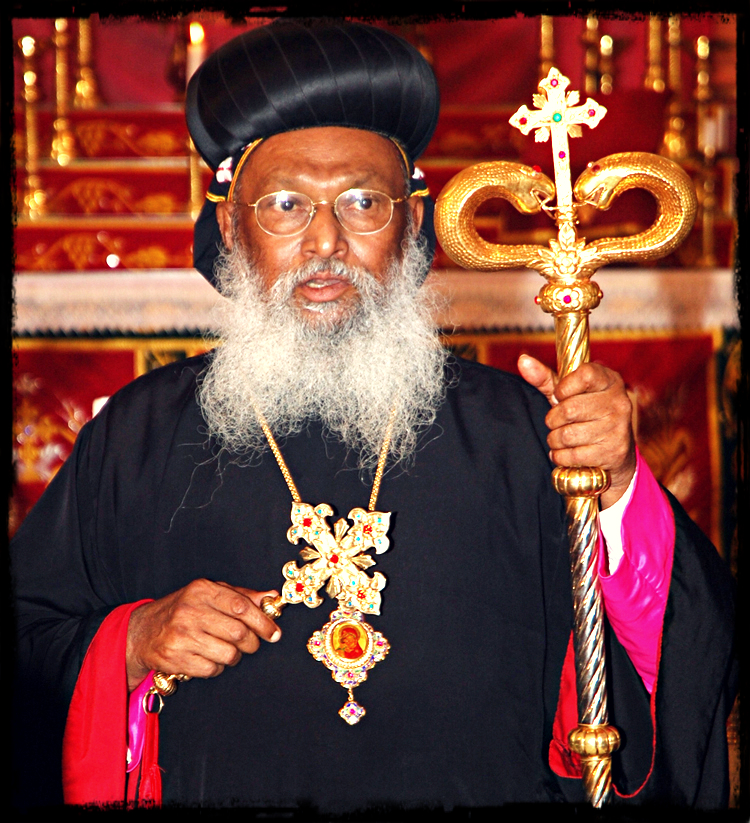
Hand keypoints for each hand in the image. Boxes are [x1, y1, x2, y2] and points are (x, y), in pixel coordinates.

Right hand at [126, 579, 280, 691]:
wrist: (141, 631)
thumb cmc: (183, 610)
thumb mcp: (209, 594)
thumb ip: (242, 596)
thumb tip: (271, 597)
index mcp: (202, 590)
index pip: (242, 606)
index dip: (262, 622)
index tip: (274, 632)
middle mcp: (190, 610)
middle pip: (238, 633)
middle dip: (252, 643)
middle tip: (251, 644)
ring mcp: (181, 635)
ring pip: (228, 654)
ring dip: (234, 656)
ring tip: (227, 650)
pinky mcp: (174, 657)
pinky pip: (211, 669)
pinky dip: (217, 667)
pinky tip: (209, 658)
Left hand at [518, 354, 635, 509]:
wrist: (614, 450)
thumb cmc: (585, 413)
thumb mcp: (568, 393)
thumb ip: (545, 377)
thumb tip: (522, 360)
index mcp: (610, 381)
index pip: (584, 375)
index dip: (563, 388)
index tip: (560, 396)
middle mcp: (619, 402)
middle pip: (568, 410)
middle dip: (553, 419)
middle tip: (556, 422)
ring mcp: (617, 428)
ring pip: (567, 435)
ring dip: (555, 440)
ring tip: (560, 438)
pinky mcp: (613, 452)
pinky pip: (572, 455)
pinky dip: (560, 456)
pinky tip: (566, 452)